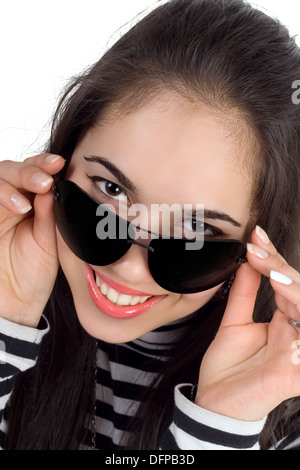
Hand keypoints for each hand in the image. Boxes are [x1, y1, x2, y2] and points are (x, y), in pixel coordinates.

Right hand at [0, 153, 64, 326]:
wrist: (16, 303)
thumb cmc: (33, 274)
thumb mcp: (49, 241)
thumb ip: (50, 214)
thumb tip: (55, 185)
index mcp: (32, 205)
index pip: (35, 174)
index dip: (45, 165)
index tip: (60, 163)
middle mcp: (11, 203)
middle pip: (12, 171)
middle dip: (29, 170)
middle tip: (45, 179)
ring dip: (15, 181)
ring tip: (33, 194)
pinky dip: (3, 197)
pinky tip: (18, 207)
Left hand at [196, 226, 299, 420]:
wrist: (214, 402)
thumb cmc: (228, 367)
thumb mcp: (233, 323)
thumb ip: (243, 294)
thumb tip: (245, 262)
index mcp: (285, 323)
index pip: (287, 284)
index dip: (274, 259)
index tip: (256, 236)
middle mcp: (296, 335)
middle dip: (281, 267)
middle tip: (258, 249)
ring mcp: (297, 353)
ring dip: (293, 288)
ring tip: (272, 270)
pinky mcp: (294, 373)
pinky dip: (298, 315)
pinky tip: (286, 299)